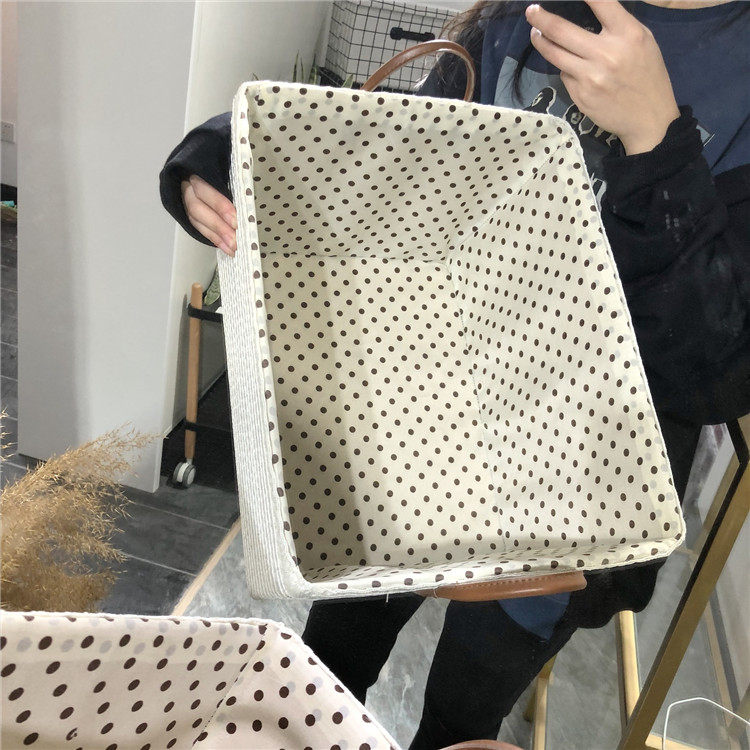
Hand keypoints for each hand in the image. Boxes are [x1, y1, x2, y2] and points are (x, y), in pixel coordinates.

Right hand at [181, 175, 237, 255]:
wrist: (198, 171)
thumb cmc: (220, 170)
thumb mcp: (226, 169)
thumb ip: (234, 182)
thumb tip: (250, 198)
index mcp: (196, 171)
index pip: (205, 189)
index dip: (219, 205)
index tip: (235, 219)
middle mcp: (187, 187)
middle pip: (197, 208)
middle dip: (218, 225)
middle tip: (234, 240)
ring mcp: (185, 201)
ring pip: (197, 220)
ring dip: (216, 236)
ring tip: (232, 248)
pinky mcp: (189, 214)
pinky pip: (199, 228)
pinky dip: (214, 239)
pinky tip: (226, 248)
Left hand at [526, 0, 680, 154]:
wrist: (649, 118)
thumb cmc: (647, 75)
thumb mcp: (643, 41)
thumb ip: (617, 26)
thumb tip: (586, 14)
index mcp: (628, 34)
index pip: (600, 2)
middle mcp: (606, 54)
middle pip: (562, 31)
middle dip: (541, 19)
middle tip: (531, 12)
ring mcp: (590, 77)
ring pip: (555, 54)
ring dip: (541, 41)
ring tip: (536, 34)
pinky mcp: (580, 96)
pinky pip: (564, 75)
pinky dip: (565, 67)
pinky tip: (571, 66)